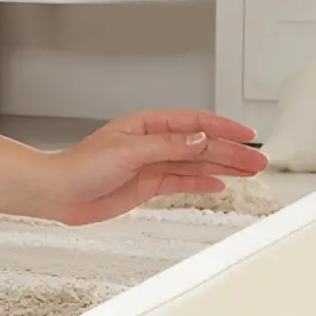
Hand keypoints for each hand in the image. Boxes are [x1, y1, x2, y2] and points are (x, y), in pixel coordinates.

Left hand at [34, 109, 266, 225]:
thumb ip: (168, 146)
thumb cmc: (81, 165)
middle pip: (201, 145)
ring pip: (195, 164)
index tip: (246, 135)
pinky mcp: (147, 185)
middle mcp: (153, 142)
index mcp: (148, 124)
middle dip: (230, 152)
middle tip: (257, 161)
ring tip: (248, 172)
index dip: (223, 128)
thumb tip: (200, 139)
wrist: (58, 193)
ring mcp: (152, 164)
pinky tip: (220, 183)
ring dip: (222, 167)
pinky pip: (182, 181)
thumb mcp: (129, 151)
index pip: (195, 123)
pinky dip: (202, 182)